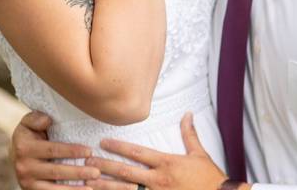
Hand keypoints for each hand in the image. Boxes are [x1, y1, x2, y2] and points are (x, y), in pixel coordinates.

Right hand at [10, 110, 100, 188]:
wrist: (15, 152)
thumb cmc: (30, 133)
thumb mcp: (29, 122)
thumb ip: (36, 118)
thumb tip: (47, 120)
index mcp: (24, 148)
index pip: (52, 150)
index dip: (72, 151)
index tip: (90, 151)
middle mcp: (24, 167)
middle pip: (55, 171)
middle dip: (77, 172)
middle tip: (97, 172)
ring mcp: (26, 181)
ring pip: (53, 188)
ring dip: (73, 189)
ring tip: (92, 187)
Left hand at [87, 113, 245, 189]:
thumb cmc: (208, 178)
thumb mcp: (199, 154)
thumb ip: (189, 134)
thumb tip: (188, 114)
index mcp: (167, 163)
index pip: (137, 153)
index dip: (119, 147)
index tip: (103, 142)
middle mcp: (158, 179)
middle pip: (125, 172)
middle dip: (104, 166)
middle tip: (87, 163)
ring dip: (104, 187)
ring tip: (87, 182)